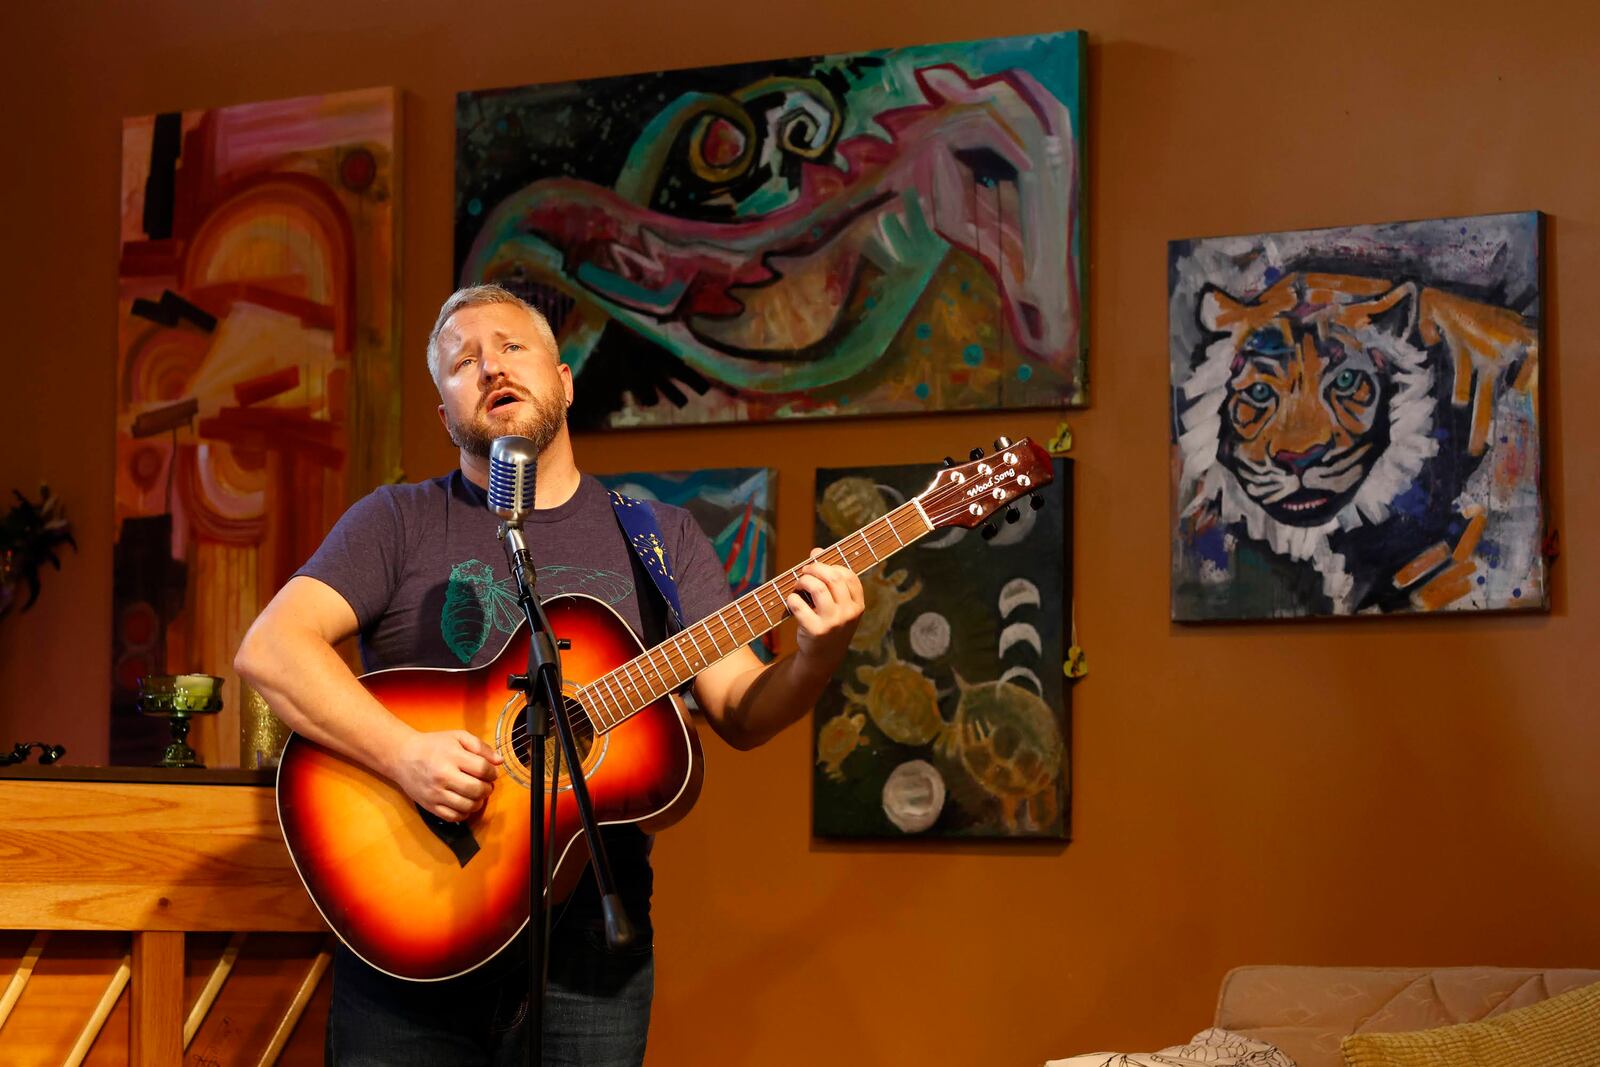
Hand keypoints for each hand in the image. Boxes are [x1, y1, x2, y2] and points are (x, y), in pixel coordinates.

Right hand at [390, 730, 501, 821]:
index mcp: (452, 757)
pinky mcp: (430, 806)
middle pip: (477, 790)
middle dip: (487, 788)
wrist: (402, 756)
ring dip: (478, 802)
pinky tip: (465, 803)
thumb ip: (480, 747)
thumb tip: (499, 761)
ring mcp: (436, 793)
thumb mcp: (458, 736)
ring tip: (476, 794)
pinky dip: (464, 813)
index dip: (493, 772)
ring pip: (467, 806)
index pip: (483, 769)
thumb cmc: (433, 745)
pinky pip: (453, 817)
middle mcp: (443, 776)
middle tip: (486, 785)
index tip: (491, 772)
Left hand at [786, 548, 863, 670]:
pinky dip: (791, 599)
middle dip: (814, 569)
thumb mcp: (836, 605)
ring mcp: (833, 622)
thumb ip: (829, 579)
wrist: (822, 658)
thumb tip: (816, 551)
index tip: (819, 567)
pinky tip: (792, 602)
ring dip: (802, 581)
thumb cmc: (828, 624)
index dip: (831, 566)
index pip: (848, 575)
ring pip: (817, 587)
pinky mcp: (815, 630)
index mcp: (858, 605)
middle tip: (804, 572)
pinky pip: (799, 604)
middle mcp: (849, 613)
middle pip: (832, 577)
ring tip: (798, 585)